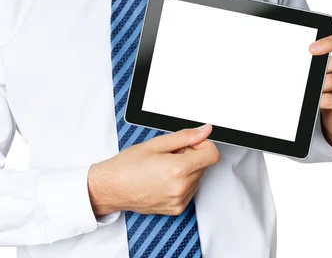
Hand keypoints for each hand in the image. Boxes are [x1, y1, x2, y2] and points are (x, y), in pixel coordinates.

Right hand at [88, 124, 218, 215]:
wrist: (112, 187)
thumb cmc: (129, 165)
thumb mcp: (157, 143)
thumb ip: (186, 136)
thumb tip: (205, 130)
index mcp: (178, 169)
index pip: (212, 155)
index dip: (203, 145)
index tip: (192, 143)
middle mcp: (181, 188)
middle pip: (204, 165)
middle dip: (192, 156)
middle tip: (170, 155)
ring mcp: (179, 201)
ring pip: (197, 177)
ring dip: (186, 169)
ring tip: (164, 168)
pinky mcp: (176, 209)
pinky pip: (190, 190)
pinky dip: (181, 182)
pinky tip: (163, 179)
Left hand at [309, 33, 331, 148]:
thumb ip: (327, 60)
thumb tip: (311, 56)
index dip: (327, 43)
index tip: (311, 49)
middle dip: (321, 69)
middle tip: (313, 76)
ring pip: (331, 80)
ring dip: (319, 86)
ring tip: (319, 90)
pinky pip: (330, 99)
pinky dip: (320, 100)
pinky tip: (320, 102)